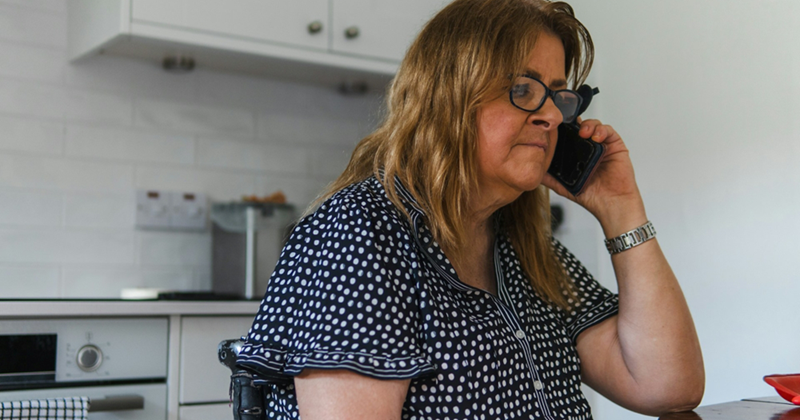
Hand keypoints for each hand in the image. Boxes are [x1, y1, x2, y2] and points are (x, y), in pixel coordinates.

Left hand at [541, 119, 646, 233]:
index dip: (561, 129)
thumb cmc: (591, 195)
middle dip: (573, 123)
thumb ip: (548, 177)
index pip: (567, 134)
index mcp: (576, 153)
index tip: (553, 127)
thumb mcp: (562, 186)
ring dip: (587, 125)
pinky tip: (596, 137)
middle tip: (567, 126)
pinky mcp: (615, 145)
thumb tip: (532, 170)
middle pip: (579, 126)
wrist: (610, 204)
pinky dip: (601, 130)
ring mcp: (602, 144)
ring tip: (582, 133)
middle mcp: (588, 147)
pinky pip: (608, 131)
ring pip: (593, 125)